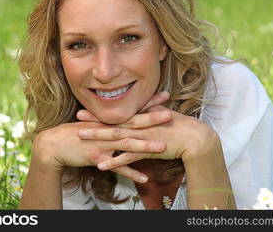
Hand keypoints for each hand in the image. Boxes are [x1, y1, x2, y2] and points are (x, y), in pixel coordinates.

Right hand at [31, 114, 169, 183]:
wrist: (53, 144)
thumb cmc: (73, 133)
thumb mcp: (92, 123)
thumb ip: (108, 121)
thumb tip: (122, 119)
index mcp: (108, 120)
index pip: (131, 109)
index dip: (148, 103)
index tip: (164, 96)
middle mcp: (106, 129)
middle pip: (132, 123)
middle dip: (151, 119)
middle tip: (169, 115)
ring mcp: (102, 143)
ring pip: (126, 144)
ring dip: (145, 146)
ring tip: (163, 148)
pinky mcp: (97, 157)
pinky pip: (116, 167)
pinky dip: (130, 172)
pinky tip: (144, 178)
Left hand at [76, 96, 219, 171]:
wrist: (195, 138)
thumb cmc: (181, 126)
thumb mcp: (162, 115)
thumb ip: (150, 112)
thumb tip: (142, 108)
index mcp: (142, 116)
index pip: (118, 113)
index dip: (102, 112)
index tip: (87, 108)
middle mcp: (139, 125)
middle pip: (113, 122)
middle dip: (94, 121)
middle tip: (77, 119)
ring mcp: (142, 137)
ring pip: (116, 138)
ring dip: (98, 138)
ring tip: (81, 138)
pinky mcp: (148, 150)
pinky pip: (127, 158)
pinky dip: (114, 161)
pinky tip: (100, 165)